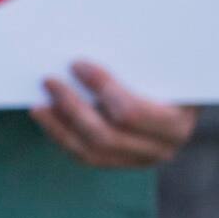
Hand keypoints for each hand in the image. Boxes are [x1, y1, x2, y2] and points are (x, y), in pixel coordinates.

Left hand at [31, 61, 196, 168]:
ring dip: (59, 126)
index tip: (77, 64)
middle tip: (48, 80)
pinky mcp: (120, 162)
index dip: (101, 87)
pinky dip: (62, 136)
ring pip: (92, 152)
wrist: (180, 92)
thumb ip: (134, 58)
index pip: (131, 112)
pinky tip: (47, 118)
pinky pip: (86, 156)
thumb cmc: (166, 70)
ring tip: (38, 105)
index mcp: (176, 122)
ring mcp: (140, 159)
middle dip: (72, 107)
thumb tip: (86, 55)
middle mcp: (162, 148)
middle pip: (106, 136)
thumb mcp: (159, 62)